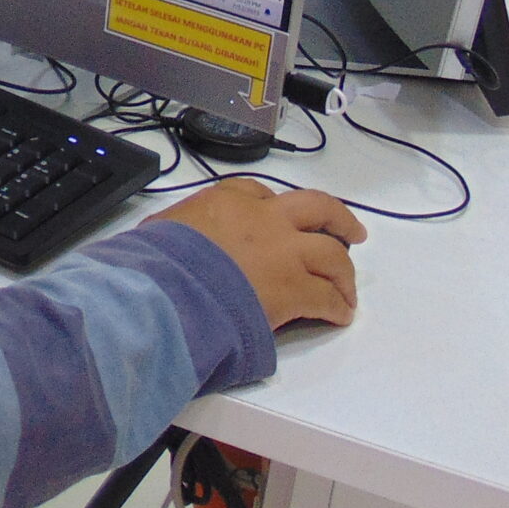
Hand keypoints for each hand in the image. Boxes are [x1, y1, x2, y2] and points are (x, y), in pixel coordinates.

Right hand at [154, 178, 362, 328]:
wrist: (169, 290)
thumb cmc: (156, 262)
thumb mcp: (159, 230)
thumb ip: (173, 230)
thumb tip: (162, 240)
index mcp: (227, 202)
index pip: (261, 193)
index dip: (277, 207)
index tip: (281, 218)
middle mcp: (265, 219)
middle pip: (317, 208)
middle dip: (339, 219)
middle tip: (352, 233)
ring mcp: (285, 252)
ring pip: (332, 253)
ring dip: (344, 271)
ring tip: (348, 288)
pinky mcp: (294, 288)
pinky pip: (327, 296)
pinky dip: (337, 305)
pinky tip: (340, 314)